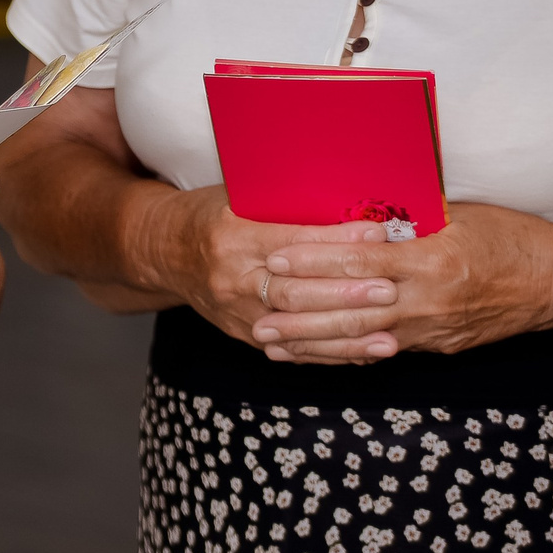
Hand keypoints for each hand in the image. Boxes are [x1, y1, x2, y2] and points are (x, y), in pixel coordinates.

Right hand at [140, 184, 396, 350]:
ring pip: (296, 328)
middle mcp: (231, 277)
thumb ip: (286, 206)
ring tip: (389, 334)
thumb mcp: (240, 198)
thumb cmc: (210, 214)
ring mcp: (236, 311)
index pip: (292, 241)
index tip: (376, 234)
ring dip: (346, 335)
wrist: (163, 251)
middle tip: (389, 289)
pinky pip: (292, 349)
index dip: (335, 241)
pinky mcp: (243, 333)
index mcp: (232, 235)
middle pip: (295, 291)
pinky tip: (365, 353)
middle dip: (346, 293)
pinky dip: (330, 353)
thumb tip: (352, 202)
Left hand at [252, 199, 552, 363]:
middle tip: (256, 310)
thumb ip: (405, 221)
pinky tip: (316, 355)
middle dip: (300, 311)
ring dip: (313, 342)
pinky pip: (384, 351)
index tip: (274, 257)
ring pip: (362, 338)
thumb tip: (353, 214)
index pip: (358, 260)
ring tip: (271, 341)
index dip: (312, 260)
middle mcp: (430, 298)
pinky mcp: (440, 346)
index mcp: (431, 257)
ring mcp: (434, 328)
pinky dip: (346, 353)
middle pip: (352, 307)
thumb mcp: (456, 216)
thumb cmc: (510, 235)